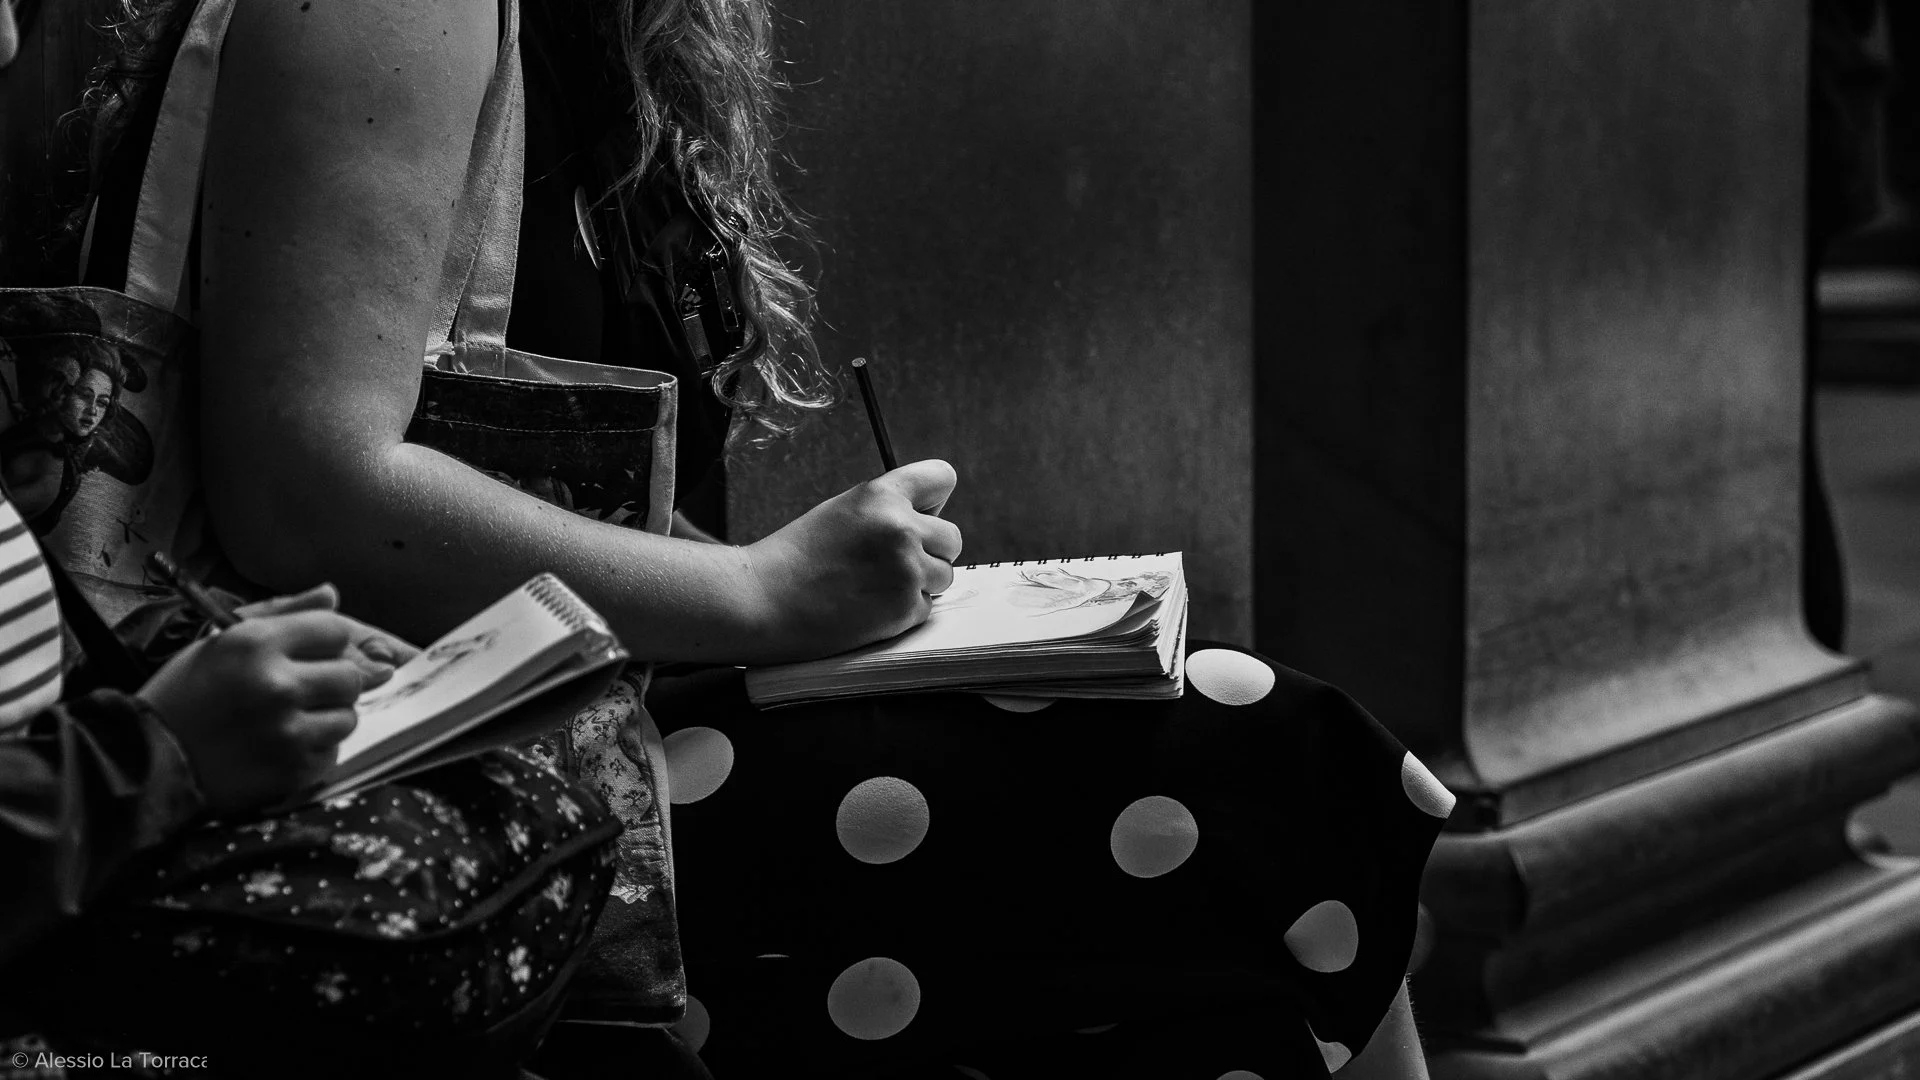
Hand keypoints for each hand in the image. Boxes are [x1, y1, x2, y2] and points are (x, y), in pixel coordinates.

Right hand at [138, 587, 393, 813]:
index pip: (335, 630)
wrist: (144, 761)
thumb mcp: (221, 641)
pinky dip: (314, 750)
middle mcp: (277, 685)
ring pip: (347, 716)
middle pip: (350, 675)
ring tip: (286, 720)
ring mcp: (288, 731)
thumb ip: (283, 613)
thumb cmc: (183, 696)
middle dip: (331, 682)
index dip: (327, 642)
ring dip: (326, 718)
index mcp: (257, 644)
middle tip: (298, 692)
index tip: (312, 655)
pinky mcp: (292, 770)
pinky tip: (279, 746)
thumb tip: (333, 595)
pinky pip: (332, 752)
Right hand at [741, 458, 963, 660]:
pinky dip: (903, 611)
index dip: (933, 500)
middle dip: (928, 551)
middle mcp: (901, 528)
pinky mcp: (906, 609)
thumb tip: (932, 520)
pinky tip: (867, 608)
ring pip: (943, 575)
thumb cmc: (797, 557)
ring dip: (919, 583)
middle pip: (951, 537)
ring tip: (873, 586)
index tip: (919, 515)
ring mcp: (907, 570)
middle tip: (887, 563)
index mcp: (882, 495)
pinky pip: (926, 607)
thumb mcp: (843, 511)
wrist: (762, 601)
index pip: (943, 478)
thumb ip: (888, 509)